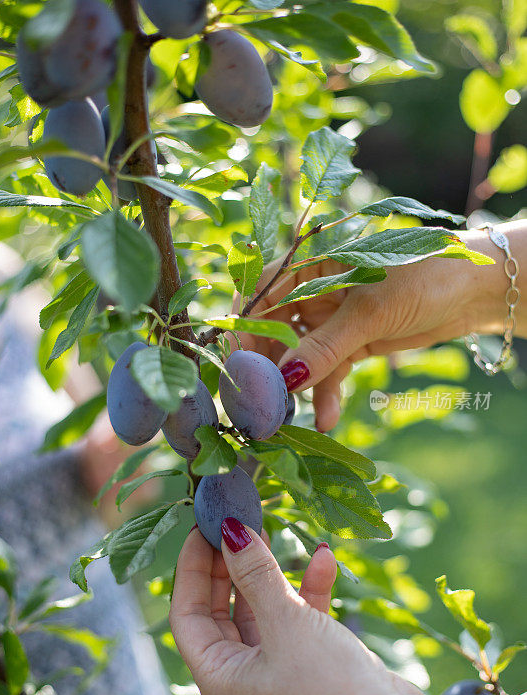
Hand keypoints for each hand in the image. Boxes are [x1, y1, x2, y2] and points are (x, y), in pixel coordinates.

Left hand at [170, 522, 466, 694]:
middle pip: (221, 609)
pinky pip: (298, 618)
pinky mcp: (310, 662)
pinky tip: (323, 557)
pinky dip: (307, 589)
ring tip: (269, 529)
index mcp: (220, 678)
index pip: (188, 614)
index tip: (202, 527)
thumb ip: (255, 573)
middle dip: (228, 565)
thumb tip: (229, 531)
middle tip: (233, 523)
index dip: (192, 568)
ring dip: (268, 572)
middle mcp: (241, 677)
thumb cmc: (329, 685)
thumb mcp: (286, 621)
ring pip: (260, 609)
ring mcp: (276, 669)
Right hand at [238, 221, 526, 432]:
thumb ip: (325, 347)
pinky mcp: (350, 342)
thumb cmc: (425, 276)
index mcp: (312, 261)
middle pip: (274, 326)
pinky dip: (326, 393)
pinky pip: (328, 370)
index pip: (262, 290)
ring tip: (289, 417)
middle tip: (259, 399)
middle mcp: (315, 287)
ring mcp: (331, 317)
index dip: (244, 324)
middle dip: (267, 364)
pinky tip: (326, 418)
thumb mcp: (370, 311)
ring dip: (296, 385)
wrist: (474, 291)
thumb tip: (284, 381)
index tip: (234, 361)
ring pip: (299, 354)